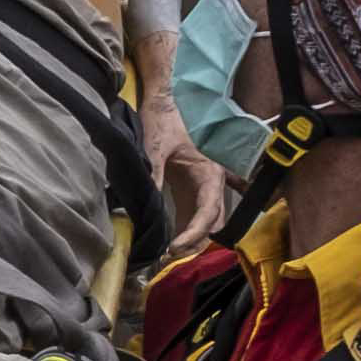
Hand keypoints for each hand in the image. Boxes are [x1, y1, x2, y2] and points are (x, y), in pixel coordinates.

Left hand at [139, 87, 218, 243]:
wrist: (165, 101)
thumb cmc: (165, 119)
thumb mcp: (156, 146)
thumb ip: (154, 174)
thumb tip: (147, 203)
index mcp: (211, 173)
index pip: (209, 212)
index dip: (195, 233)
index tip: (174, 247)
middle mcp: (213, 184)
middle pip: (212, 224)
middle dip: (196, 244)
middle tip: (169, 259)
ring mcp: (203, 190)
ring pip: (206, 225)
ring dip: (192, 242)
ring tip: (167, 258)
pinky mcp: (191, 192)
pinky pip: (195, 219)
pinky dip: (186, 235)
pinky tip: (170, 249)